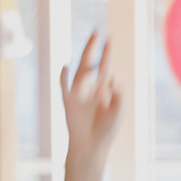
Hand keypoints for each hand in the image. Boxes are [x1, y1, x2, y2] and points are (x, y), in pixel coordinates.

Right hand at [57, 33, 122, 169]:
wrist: (90, 148)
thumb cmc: (106, 133)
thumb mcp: (117, 113)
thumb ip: (118, 97)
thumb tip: (113, 80)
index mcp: (104, 91)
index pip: (106, 67)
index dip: (107, 54)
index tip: (109, 39)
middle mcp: (91, 89)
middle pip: (91, 63)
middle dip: (94, 48)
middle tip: (97, 31)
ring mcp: (78, 95)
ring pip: (80, 71)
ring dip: (84, 57)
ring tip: (90, 43)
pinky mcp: (68, 103)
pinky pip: (64, 87)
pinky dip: (63, 77)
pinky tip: (65, 66)